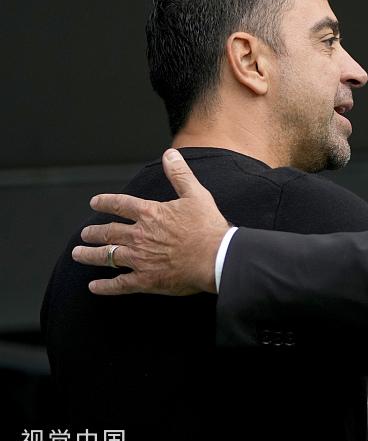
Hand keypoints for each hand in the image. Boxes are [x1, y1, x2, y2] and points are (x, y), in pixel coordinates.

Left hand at [72, 149, 228, 295]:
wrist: (216, 257)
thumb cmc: (208, 227)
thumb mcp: (196, 194)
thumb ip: (180, 174)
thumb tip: (170, 154)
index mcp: (150, 214)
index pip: (121, 204)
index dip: (106, 202)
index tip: (95, 202)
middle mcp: (139, 236)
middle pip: (109, 232)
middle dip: (94, 232)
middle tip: (85, 234)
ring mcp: (139, 259)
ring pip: (107, 256)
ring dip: (91, 255)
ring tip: (79, 254)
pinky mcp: (145, 280)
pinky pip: (119, 284)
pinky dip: (105, 286)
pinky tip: (94, 286)